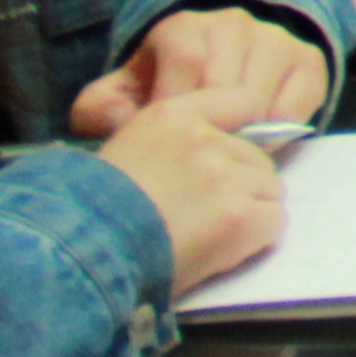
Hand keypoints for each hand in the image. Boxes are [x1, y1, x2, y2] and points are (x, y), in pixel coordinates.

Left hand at [68, 6, 327, 141]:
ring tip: (223, 150)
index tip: (170, 139)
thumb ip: (100, 109)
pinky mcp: (308, 60)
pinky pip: (295, 107)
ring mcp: (275, 38)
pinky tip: (255, 142)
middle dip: (210, 130)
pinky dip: (276, 133)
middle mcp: (233, 23)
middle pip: (227, 87)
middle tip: (198, 154)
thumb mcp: (121, 94)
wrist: (215, 65)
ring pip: (261, 100)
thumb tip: (120, 122)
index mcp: (184, 26)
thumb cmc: (162, 87)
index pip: (188, 64)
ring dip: (242, 135)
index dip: (179, 108)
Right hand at [91, 99, 288, 293]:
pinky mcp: (240, 217)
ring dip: (250, 211)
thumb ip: (170, 142)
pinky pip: (274, 221)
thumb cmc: (89, 212)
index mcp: (172, 115)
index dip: (240, 134)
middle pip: (256, 156)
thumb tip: (207, 150)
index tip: (228, 160)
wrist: (81, 255)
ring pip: (269, 189)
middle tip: (207, 214)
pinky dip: (255, 239)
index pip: (241, 101)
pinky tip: (222, 250)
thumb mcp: (123, 150)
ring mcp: (225, 177)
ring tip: (211, 234)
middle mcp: (205, 139)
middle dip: (241, 183)